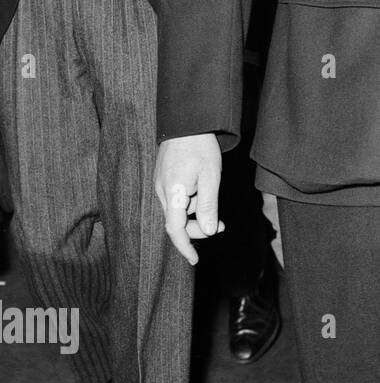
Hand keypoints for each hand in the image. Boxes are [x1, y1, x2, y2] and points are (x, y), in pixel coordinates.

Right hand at [154, 134, 223, 265]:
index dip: (184, 246)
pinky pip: (176, 199)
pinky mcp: (164, 178)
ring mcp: (161, 184)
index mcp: (173, 193)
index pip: (174, 229)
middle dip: (198, 228)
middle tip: (221, 226)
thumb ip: (208, 206)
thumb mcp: (211, 177)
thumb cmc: (200, 148)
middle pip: (176, 222)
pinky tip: (202, 192)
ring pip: (177, 210)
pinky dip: (190, 203)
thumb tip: (208, 231)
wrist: (186, 123)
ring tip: (213, 201)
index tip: (194, 260)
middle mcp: (162, 191)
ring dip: (195, 214)